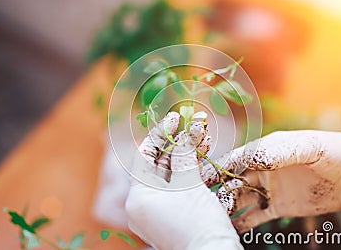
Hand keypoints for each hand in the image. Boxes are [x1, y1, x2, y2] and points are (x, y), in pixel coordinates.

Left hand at [125, 112, 242, 249]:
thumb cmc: (198, 222)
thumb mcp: (189, 184)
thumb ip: (183, 156)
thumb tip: (184, 135)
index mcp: (138, 197)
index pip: (144, 157)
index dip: (160, 134)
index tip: (175, 118)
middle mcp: (143, 205)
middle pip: (158, 165)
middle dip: (176, 143)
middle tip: (193, 125)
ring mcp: (157, 212)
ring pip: (169, 175)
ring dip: (185, 156)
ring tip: (202, 135)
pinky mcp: (172, 216)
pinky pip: (177, 188)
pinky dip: (188, 172)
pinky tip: (201, 156)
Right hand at [202, 130, 340, 232]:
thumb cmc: (333, 153)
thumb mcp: (307, 147)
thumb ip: (280, 151)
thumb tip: (253, 158)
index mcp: (267, 150)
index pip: (237, 158)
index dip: (219, 167)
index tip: (202, 177)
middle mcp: (263, 169)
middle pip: (234, 180)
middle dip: (220, 190)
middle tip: (207, 204)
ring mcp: (270, 188)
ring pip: (241, 198)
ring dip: (228, 207)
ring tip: (217, 218)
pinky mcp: (278, 206)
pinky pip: (255, 215)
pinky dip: (243, 221)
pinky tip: (232, 228)